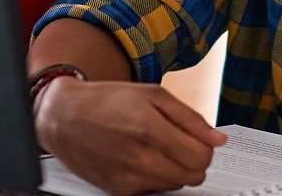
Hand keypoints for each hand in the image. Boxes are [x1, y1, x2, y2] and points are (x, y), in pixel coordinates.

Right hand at [34, 79, 226, 195]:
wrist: (64, 117)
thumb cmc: (106, 101)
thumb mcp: (153, 94)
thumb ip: (190, 118)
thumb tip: (218, 139)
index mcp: (151, 129)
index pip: (201, 157)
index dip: (205, 148)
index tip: (197, 140)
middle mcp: (140, 158)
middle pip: (193, 176)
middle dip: (193, 160)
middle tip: (178, 143)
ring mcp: (129, 179)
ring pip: (176, 185)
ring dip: (174, 169)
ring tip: (155, 147)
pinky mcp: (119, 192)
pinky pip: (154, 192)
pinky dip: (155, 178)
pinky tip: (140, 159)